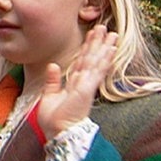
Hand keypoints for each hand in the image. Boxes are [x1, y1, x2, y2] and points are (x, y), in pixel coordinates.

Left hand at [38, 25, 117, 139]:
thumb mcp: (50, 96)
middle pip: (91, 58)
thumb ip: (52, 81)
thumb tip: (52, 65)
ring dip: (103, 47)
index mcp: (74, 84)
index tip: (90, 35)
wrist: (58, 133)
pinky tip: (110, 50)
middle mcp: (83, 83)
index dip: (86, 48)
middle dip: (97, 43)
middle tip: (103, 27)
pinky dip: (103, 60)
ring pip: (96, 61)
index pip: (82, 62)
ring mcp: (86, 85)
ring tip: (111, 33)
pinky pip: (97, 71)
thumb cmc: (54, 119)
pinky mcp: (87, 89)